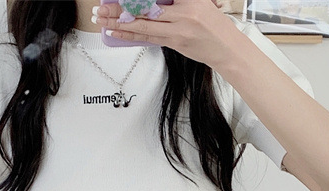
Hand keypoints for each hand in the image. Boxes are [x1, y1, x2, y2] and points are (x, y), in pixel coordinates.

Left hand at [93, 0, 240, 68]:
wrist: (227, 48)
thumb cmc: (213, 25)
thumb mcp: (198, 2)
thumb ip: (175, 2)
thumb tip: (149, 4)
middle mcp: (183, 11)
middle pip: (145, 7)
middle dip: (119, 8)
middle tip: (101, 8)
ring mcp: (179, 28)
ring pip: (143, 24)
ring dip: (120, 23)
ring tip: (102, 20)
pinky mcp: (176, 42)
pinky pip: (148, 38)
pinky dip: (130, 35)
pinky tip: (117, 32)